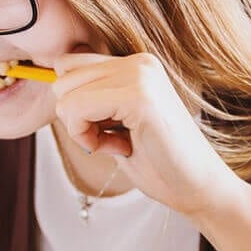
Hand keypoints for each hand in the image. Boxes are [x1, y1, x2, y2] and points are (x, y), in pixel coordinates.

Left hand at [51, 51, 244, 218]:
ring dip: (82, 129)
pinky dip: (86, 137)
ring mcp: (141, 75)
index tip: (104, 129)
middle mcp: (139, 62)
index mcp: (136, 64)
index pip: (69, 65)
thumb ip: (93, 99)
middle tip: (112, 139)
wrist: (199, 188)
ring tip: (119, 143)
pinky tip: (120, 148)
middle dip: (76, 117)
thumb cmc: (159, 163)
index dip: (75, 104)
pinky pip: (77, 109)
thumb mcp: (117, 123)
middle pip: (62, 77)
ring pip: (65, 94)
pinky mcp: (139, 96)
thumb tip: (51, 82)